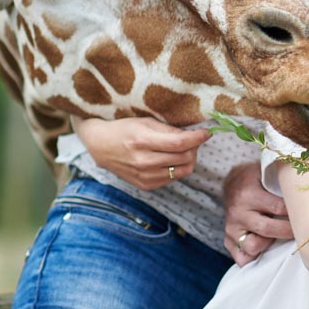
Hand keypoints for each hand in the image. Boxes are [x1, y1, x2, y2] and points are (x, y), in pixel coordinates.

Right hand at [74, 117, 208, 190]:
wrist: (101, 146)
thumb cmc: (125, 129)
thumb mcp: (146, 122)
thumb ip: (170, 130)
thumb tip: (194, 135)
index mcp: (142, 141)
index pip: (180, 143)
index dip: (198, 137)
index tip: (207, 133)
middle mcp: (143, 162)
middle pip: (185, 158)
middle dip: (194, 147)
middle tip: (193, 139)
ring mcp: (144, 176)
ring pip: (183, 171)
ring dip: (189, 159)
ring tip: (183, 149)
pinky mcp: (145, 186)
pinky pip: (173, 178)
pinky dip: (177, 168)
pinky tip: (171, 159)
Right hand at [223, 162, 292, 263]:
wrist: (232, 183)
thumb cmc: (255, 179)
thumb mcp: (265, 172)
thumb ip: (283, 179)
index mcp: (247, 194)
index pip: (278, 208)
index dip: (295, 212)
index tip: (306, 214)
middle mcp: (237, 212)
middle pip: (267, 229)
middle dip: (287, 231)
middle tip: (301, 230)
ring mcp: (231, 228)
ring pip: (253, 246)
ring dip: (269, 245)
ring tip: (279, 237)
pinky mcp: (228, 240)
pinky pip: (242, 258)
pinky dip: (255, 258)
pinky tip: (265, 249)